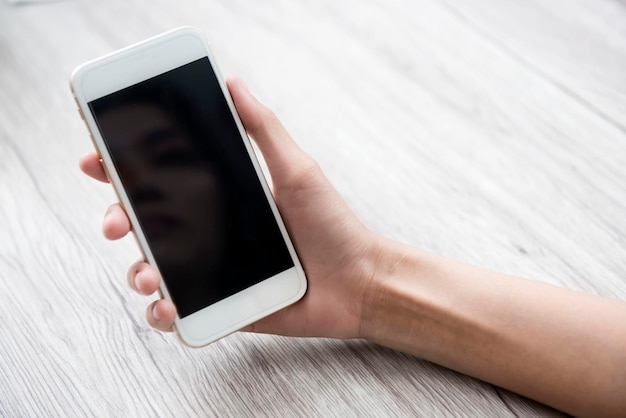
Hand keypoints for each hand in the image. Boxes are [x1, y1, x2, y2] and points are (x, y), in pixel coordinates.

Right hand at [80, 76, 381, 338]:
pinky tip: (166, 307)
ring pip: (153, 271)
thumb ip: (263, 129)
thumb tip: (233, 83)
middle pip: (146, 226)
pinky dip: (162, 314)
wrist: (356, 280)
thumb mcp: (296, 169)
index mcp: (219, 199)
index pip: (161, 183)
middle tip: (116, 223)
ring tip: (147, 274)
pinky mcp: (221, 309)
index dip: (123, 172)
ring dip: (136, 272)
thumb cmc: (331, 224)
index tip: (97, 161)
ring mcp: (212, 273)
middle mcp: (208, 234)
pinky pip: (178, 315)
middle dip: (119, 221)